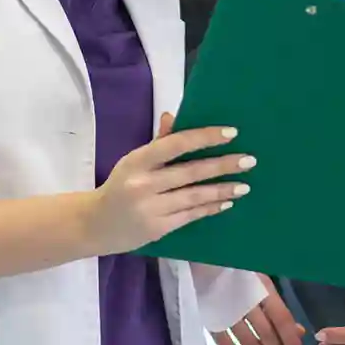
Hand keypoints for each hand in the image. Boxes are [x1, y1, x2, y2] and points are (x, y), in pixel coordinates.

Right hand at [82, 114, 253, 255]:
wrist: (96, 224)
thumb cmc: (120, 187)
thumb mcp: (133, 162)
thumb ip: (157, 142)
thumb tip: (173, 116)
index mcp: (136, 161)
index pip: (175, 144)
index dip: (204, 137)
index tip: (231, 133)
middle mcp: (143, 184)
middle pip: (190, 171)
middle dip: (222, 165)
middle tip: (249, 160)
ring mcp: (151, 208)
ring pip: (194, 196)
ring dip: (222, 189)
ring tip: (245, 184)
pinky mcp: (158, 228)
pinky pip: (191, 215)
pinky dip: (210, 207)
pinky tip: (227, 201)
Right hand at [211, 274, 305, 344]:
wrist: (208, 262)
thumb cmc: (242, 273)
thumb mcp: (264, 284)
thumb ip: (280, 308)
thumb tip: (298, 332)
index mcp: (262, 287)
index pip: (280, 318)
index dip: (290, 339)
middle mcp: (245, 299)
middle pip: (265, 332)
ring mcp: (226, 310)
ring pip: (247, 341)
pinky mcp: (211, 319)